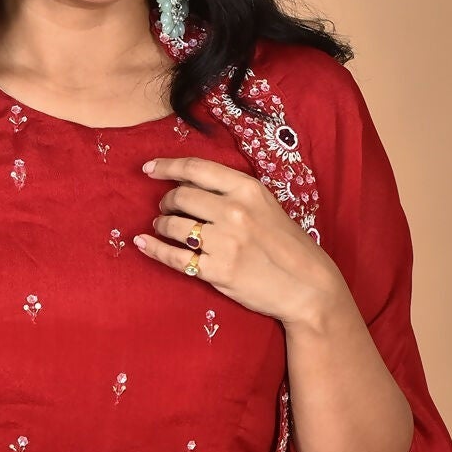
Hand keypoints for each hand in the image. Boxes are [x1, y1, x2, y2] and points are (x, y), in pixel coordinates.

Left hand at [133, 155, 342, 330]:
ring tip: (163, 227)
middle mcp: (234, 211)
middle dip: (166, 201)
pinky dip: (154, 249)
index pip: (196, 169)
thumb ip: (232, 192)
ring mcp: (224, 242)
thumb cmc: (286, 244)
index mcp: (247, 189)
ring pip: (173, 225)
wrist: (307, 285)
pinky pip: (173, 257)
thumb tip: (188, 184)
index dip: (166, 166)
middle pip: (180, 197)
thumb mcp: (265, 205)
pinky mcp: (217, 271)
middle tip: (166, 208)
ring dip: (161, 225)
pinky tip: (143, 244)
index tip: (149, 169)